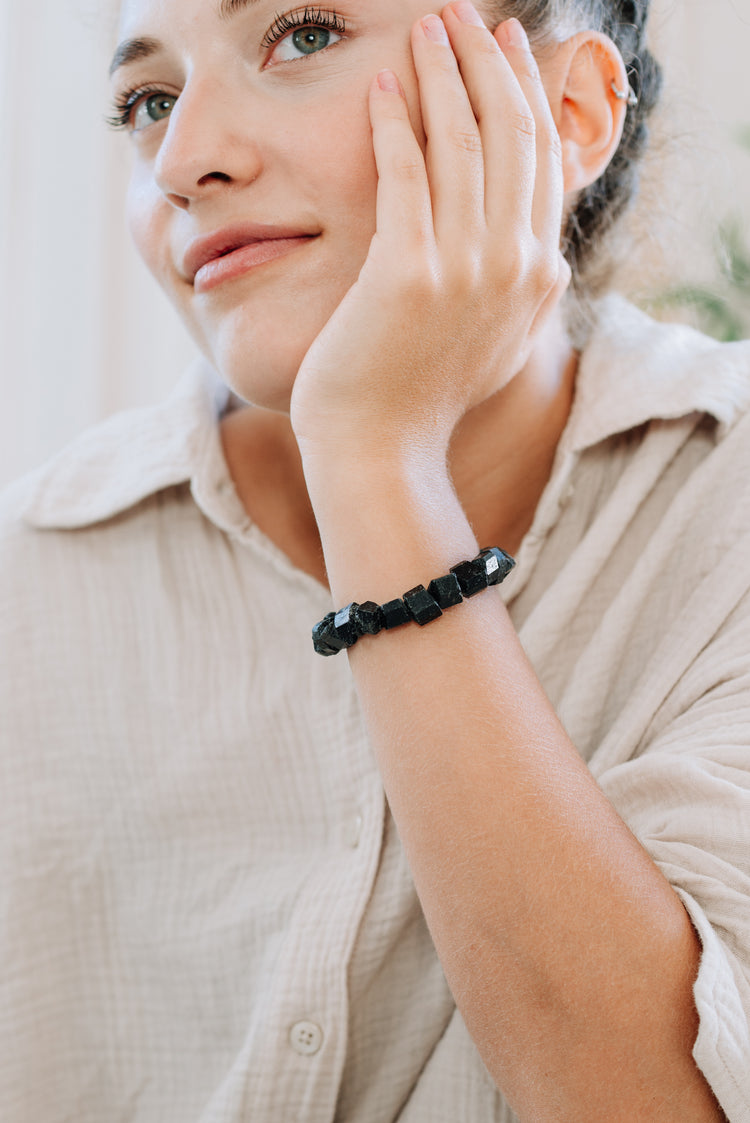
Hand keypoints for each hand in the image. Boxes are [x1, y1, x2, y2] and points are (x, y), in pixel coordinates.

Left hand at [290, 2, 569, 460]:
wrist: (382, 451)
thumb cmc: (423, 396)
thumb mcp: (498, 343)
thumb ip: (525, 292)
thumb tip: (545, 253)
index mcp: (538, 275)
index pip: (540, 159)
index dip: (523, 93)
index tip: (504, 48)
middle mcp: (514, 266)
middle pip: (509, 135)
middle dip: (486, 63)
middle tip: (463, 16)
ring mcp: (465, 269)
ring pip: (461, 142)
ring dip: (442, 74)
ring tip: (424, 31)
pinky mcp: (407, 273)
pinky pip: (405, 175)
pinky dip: (392, 124)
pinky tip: (379, 89)